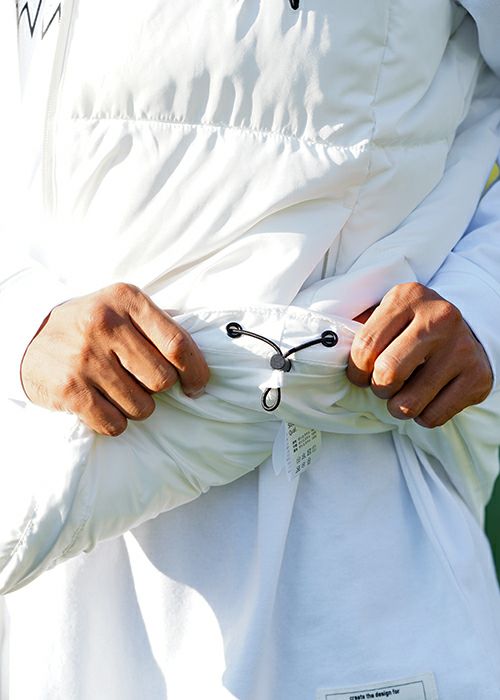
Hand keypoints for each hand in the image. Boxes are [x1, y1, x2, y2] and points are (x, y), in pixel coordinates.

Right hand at [21, 283, 208, 435]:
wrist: (30, 337)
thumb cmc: (90, 325)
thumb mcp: (121, 308)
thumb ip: (158, 328)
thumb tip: (198, 370)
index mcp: (127, 299)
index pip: (178, 344)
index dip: (196, 372)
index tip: (196, 385)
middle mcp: (105, 324)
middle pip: (162, 380)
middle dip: (159, 390)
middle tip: (141, 382)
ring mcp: (85, 357)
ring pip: (141, 406)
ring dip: (136, 408)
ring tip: (118, 391)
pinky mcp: (69, 388)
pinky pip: (114, 424)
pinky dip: (115, 423)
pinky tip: (103, 405)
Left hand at [347, 282, 492, 427]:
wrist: (467, 331)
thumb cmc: (411, 327)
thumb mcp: (386, 314)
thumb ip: (359, 329)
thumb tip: (327, 349)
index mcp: (408, 297)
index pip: (365, 346)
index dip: (355, 370)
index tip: (361, 374)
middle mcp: (439, 318)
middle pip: (387, 374)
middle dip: (377, 388)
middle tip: (383, 384)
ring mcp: (462, 348)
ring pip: (408, 402)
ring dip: (397, 406)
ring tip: (403, 393)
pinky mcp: (477, 377)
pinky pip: (433, 417)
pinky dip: (422, 416)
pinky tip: (427, 397)